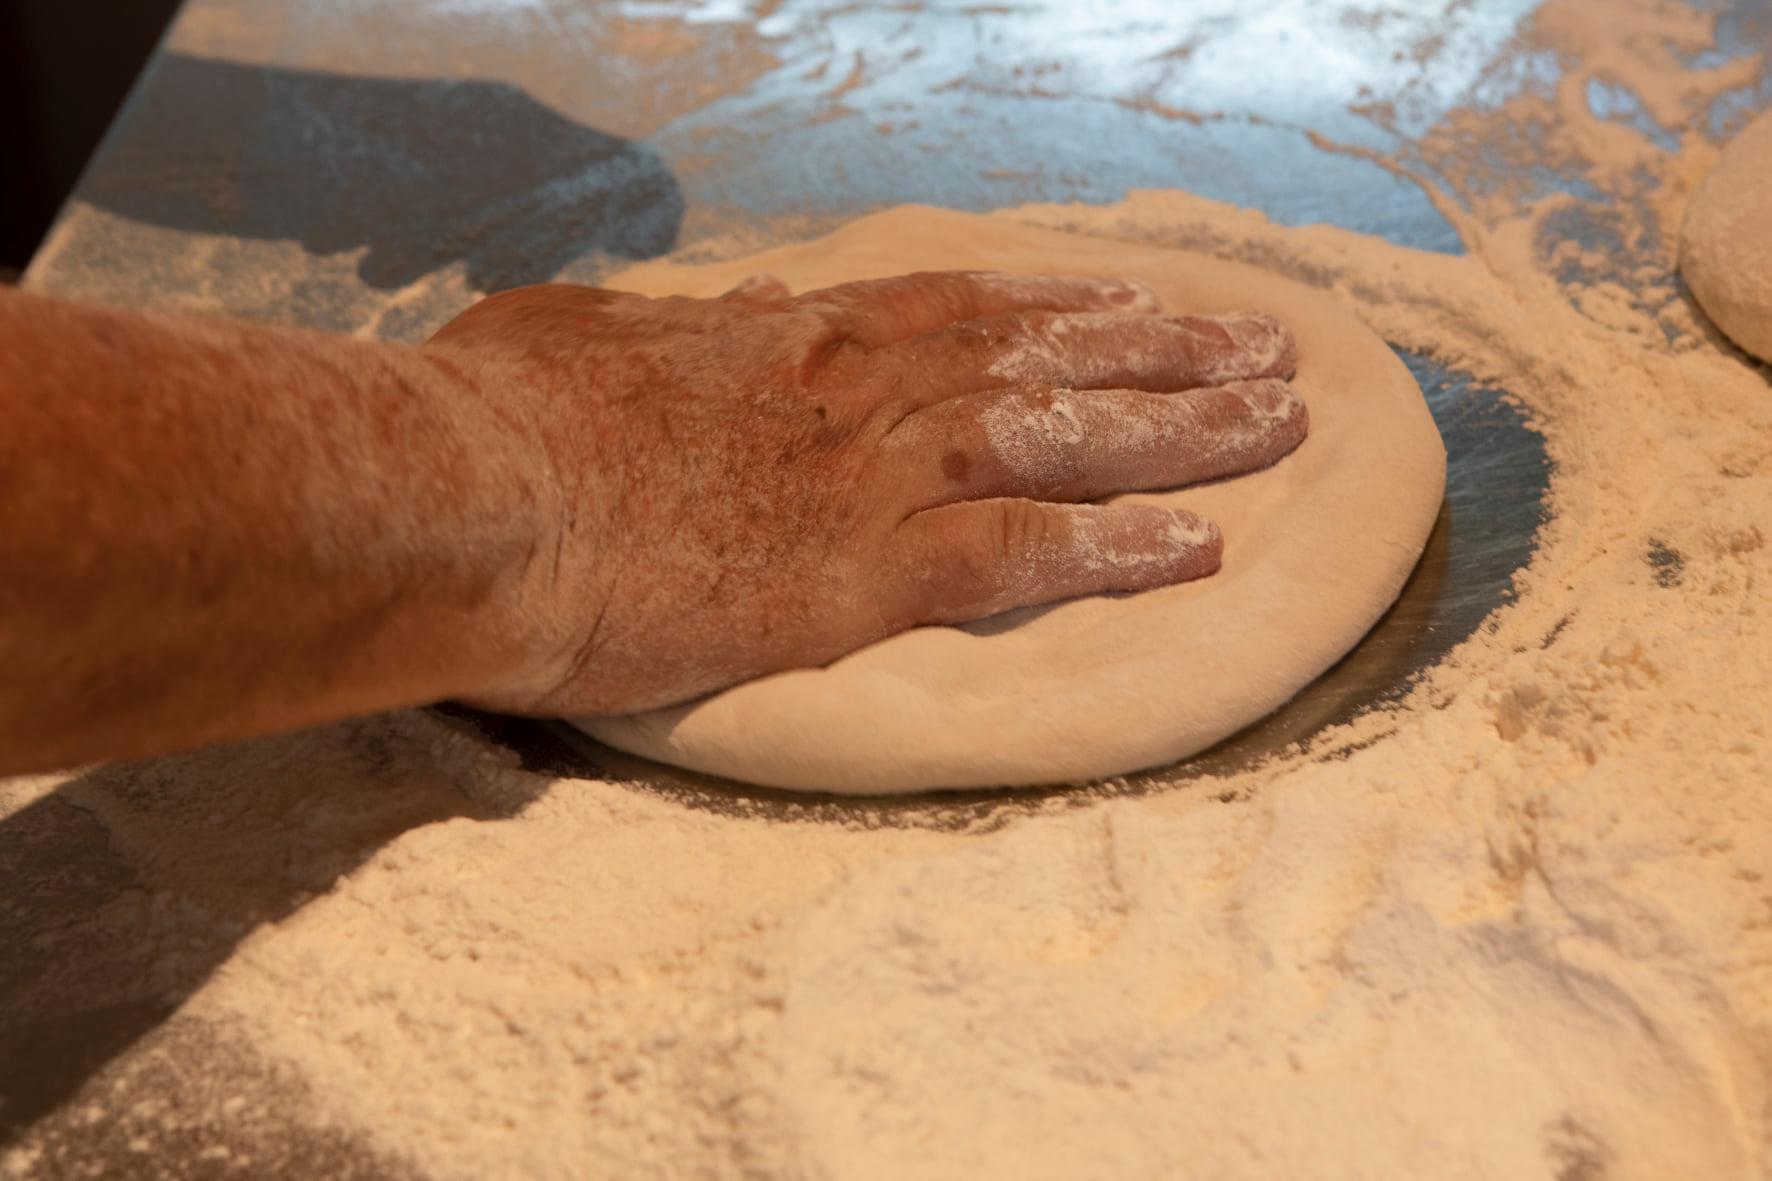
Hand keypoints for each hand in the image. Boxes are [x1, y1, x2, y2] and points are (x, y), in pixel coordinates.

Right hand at [427, 271, 1305, 715]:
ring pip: (1063, 437)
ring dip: (1181, 429)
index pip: (961, 308)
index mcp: (792, 333)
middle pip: (1044, 356)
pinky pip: (1024, 556)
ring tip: (1277, 424)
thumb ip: (676, 324)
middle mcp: (859, 386)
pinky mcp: (862, 572)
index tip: (1132, 303)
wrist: (467, 499)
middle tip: (1262, 351)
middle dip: (1165, 350)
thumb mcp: (581, 336)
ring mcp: (870, 473)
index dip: (1061, 306)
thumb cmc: (496, 419)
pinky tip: (1199, 548)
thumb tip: (732, 302)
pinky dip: (1117, 550)